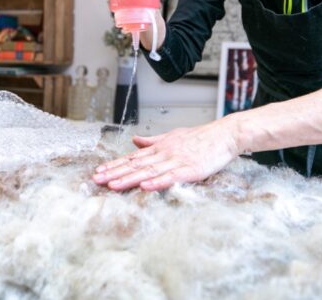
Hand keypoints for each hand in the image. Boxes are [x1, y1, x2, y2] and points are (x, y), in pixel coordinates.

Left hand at [92, 118, 241, 190]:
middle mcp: (164, 153)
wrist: (225, 134)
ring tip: (112, 185)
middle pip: (136, 165)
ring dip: (129, 179)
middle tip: (96, 180)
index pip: (133, 157)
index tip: (99, 171)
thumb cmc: (201, 138)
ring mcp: (177, 161)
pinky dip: (157, 182)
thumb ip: (153, 141)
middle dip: (115, 172)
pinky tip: (145, 187)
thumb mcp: (173, 136)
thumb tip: (134, 140)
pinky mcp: (190, 170)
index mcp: (160, 147)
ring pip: (149, 171)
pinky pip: (171, 177)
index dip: (115, 164)